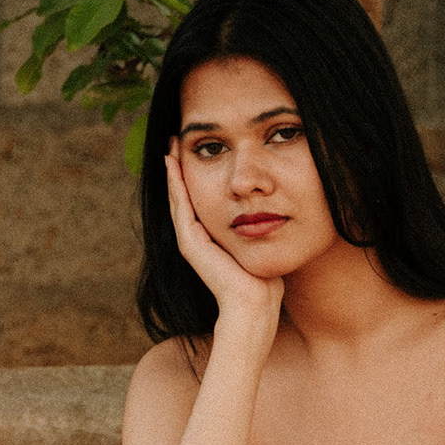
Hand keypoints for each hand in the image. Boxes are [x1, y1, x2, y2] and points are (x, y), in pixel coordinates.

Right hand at [164, 143, 284, 331]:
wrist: (253, 304)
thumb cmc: (264, 280)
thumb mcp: (262, 242)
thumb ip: (261, 226)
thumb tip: (273, 208)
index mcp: (212, 236)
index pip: (200, 197)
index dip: (195, 173)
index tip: (196, 148)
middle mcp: (197, 237)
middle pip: (184, 194)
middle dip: (180, 167)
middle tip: (175, 140)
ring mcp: (190, 240)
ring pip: (178, 197)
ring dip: (173, 171)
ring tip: (171, 146)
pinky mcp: (190, 243)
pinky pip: (180, 207)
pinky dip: (175, 185)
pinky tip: (173, 165)